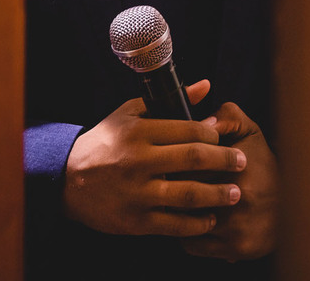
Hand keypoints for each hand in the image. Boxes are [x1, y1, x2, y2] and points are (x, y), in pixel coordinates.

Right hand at [63, 80, 247, 236]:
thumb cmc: (104, 142)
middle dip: (224, 161)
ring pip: (188, 194)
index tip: (225, 138)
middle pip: (194, 159)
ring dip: (217, 195)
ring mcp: (137, 193)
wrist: (67, 179)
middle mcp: (139, 161)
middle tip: (242, 162)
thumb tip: (206, 86)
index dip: (214, 134)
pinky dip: (196, 223)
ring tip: (235, 194)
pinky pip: (174, 224)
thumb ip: (170, 101)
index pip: (189, 129)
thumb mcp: (130, 114)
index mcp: (139, 132)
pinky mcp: (134, 220)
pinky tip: (210, 219)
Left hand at [183, 102, 278, 260]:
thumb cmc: (265, 166)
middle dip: (172, 189)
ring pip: (184, 222)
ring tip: (178, 202)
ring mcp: (237, 228)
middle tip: (170, 184)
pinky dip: (187, 234)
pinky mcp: (236, 249)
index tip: (175, 163)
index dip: (177, 163)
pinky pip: (192, 244)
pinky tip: (193, 221)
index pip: (188, 165)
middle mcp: (239, 199)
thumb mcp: (251, 132)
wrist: (296, 204)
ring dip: (177, 213)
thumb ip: (228, 117)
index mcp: (239, 166)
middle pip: (182, 194)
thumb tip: (203, 124)